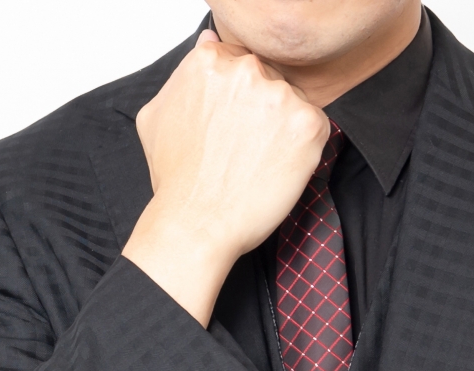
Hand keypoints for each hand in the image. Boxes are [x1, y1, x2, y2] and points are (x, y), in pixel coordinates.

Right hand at [123, 29, 330, 325]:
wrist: (196, 223)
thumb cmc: (177, 179)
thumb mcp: (157, 114)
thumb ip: (185, 75)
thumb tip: (208, 43)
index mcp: (209, 61)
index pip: (238, 63)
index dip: (238, 98)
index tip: (232, 124)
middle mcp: (246, 69)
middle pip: (268, 79)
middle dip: (262, 110)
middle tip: (244, 148)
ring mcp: (279, 94)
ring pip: (292, 102)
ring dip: (283, 129)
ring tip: (257, 161)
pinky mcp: (308, 123)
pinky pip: (316, 126)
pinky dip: (304, 148)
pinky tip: (276, 168)